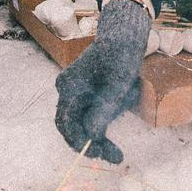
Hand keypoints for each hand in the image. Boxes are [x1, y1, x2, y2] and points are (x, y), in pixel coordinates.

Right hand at [55, 0, 150, 163]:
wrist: (124, 35)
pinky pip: (91, 108)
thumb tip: (91, 135)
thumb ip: (101, 113)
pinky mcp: (85, 87)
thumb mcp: (116, 88)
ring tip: (123, 111)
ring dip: (100, 127)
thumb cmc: (121, 58)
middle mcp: (66, 89)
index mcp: (69, 88)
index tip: (105, 154)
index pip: (67, 126)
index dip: (83, 144)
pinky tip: (121, 104)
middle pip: (72, 125)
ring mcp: (75, 88)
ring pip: (83, 118)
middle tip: (114, 153)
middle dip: (92, 140)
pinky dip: (104, 114)